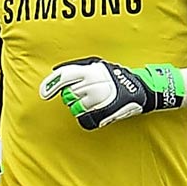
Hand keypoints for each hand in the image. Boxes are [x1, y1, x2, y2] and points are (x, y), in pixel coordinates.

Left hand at [39, 58, 186, 129]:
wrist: (143, 90)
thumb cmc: (119, 77)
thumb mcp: (99, 66)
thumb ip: (78, 68)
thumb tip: (55, 71)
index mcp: (91, 70)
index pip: (65, 76)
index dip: (52, 85)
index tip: (44, 94)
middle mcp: (93, 83)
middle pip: (69, 95)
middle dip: (73, 97)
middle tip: (85, 95)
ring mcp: (99, 99)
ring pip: (76, 107)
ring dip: (81, 107)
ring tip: (94, 102)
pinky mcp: (104, 112)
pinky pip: (85, 119)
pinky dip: (87, 118)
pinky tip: (95, 113)